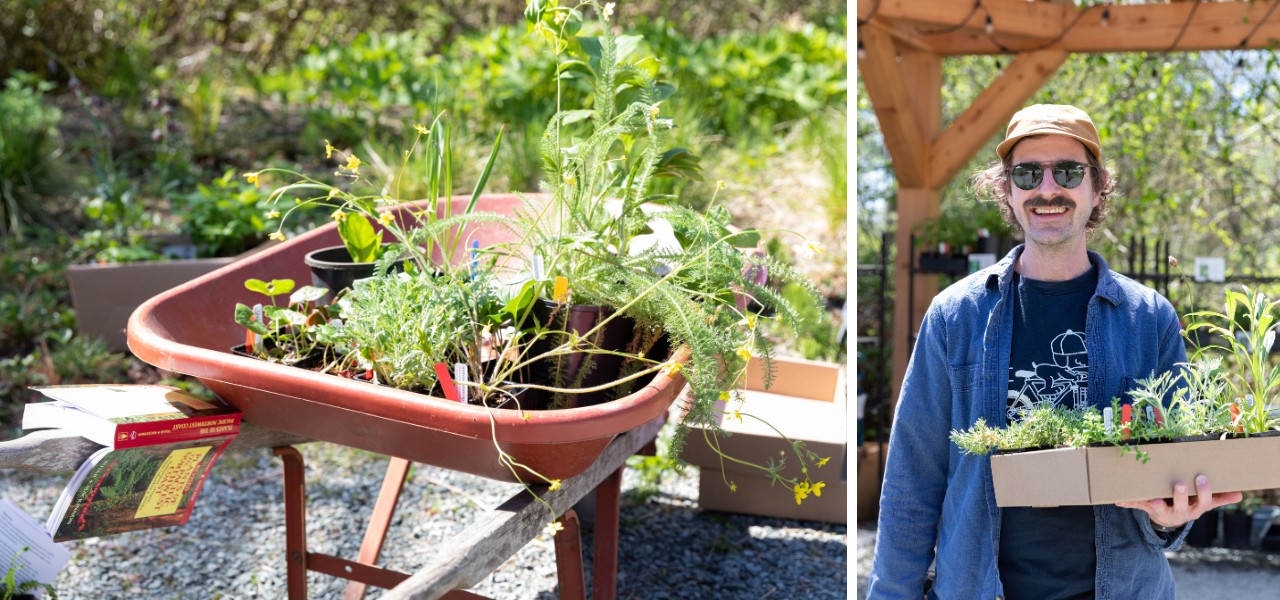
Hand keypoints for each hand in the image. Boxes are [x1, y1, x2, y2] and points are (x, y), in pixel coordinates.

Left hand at [1115, 475, 1242, 528]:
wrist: (1170, 520)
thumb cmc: (1189, 505)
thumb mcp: (1204, 503)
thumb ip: (1220, 498)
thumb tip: (1239, 494)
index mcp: (1195, 508)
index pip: (1203, 501)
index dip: (1203, 491)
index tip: (1201, 478)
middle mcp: (1179, 512)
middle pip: (1181, 505)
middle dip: (1181, 496)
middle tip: (1180, 484)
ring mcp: (1162, 511)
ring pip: (1159, 508)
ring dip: (1155, 504)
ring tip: (1153, 500)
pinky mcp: (1147, 509)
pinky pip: (1136, 506)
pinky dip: (1127, 503)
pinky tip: (1117, 501)